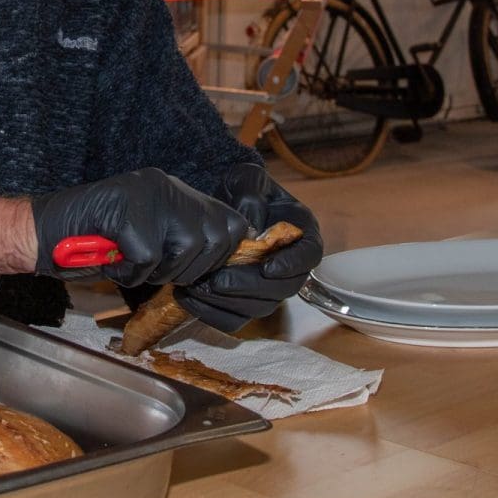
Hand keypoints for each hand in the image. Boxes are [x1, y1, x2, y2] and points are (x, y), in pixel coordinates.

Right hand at [31, 168, 246, 286]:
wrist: (41, 232)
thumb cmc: (93, 243)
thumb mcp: (148, 236)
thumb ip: (184, 240)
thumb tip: (223, 264)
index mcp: (174, 190)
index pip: (232, 223)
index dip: (218, 256)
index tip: (189, 270)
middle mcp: (166, 186)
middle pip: (216, 240)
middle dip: (188, 268)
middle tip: (150, 267)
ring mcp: (146, 196)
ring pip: (186, 249)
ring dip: (157, 271)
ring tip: (127, 261)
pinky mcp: (127, 212)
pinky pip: (149, 260)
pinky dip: (129, 273)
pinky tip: (111, 262)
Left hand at [175, 163, 323, 330]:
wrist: (220, 204)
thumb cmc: (241, 188)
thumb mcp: (246, 179)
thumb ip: (250, 196)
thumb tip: (252, 228)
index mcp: (301, 233)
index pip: (309, 255)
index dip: (292, 265)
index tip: (268, 267)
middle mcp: (289, 265)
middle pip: (282, 290)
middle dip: (249, 288)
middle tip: (218, 281)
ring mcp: (267, 286)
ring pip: (258, 308)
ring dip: (227, 303)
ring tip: (198, 288)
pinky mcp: (244, 300)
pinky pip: (234, 318)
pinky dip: (212, 313)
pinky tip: (188, 298)